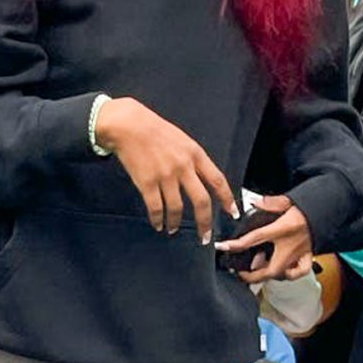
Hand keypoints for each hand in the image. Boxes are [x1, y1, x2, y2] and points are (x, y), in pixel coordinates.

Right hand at [93, 95, 234, 238]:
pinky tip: (158, 224)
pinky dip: (158, 219)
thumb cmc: (155, 132)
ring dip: (175, 223)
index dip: (227, 199)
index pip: (217, 180)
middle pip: (201, 200)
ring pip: (176, 208)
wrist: (130, 126)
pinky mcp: (147, 182)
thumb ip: (193, 160)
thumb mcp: (183, 141)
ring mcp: (165, 176)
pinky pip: (156, 207)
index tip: (232, 213)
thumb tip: (200, 182)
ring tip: (172, 229)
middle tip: (204, 237)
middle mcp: (184, 167)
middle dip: (204, 222)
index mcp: (196, 155)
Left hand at [219, 190, 313, 286]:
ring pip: (281, 274)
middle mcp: (291, 246)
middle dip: (252, 275)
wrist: (330, 209)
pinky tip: (282, 271)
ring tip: (258, 269)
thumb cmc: (308, 207)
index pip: (255, 239)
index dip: (237, 245)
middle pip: (268, 270)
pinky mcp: (308, 256)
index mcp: (283, 229)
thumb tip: (255, 202)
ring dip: (268, 274)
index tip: (224, 247)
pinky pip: (299, 272)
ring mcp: (300, 254)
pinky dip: (290, 275)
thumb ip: (271, 202)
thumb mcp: (288, 201)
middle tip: (241, 271)